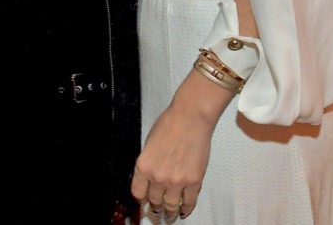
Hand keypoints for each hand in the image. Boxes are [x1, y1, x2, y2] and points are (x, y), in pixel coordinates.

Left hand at [131, 92, 218, 221]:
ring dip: (170, 213)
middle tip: (157, 212)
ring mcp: (177, 181)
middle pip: (154, 201)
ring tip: (169, 216)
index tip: (144, 203)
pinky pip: (189, 202)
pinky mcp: (194, 181)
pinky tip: (184, 212)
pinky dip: (186, 209)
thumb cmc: (169, 125)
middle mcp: (158, 177)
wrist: (190, 118)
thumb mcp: (148, 144)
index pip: (138, 193)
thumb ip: (148, 164)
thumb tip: (149, 179)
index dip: (141, 199)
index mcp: (143, 167)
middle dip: (156, 208)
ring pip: (171, 206)